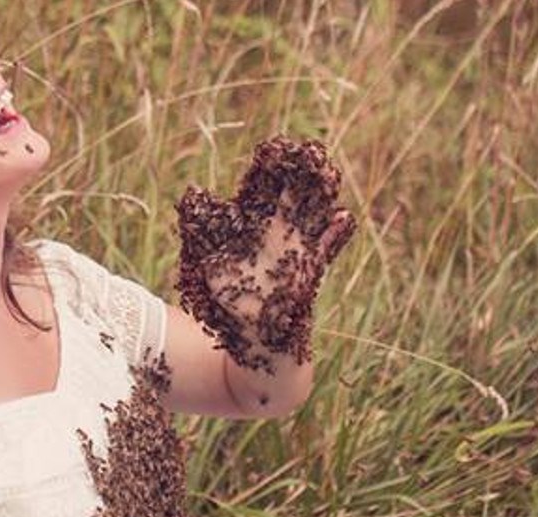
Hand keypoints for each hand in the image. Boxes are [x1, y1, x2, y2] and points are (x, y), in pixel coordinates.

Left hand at [175, 136, 356, 374]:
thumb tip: (193, 192)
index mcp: (252, 230)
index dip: (268, 172)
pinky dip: (334, 239)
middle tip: (306, 152)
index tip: (273, 149)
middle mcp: (278, 238)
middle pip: (291, 201)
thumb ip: (201, 227)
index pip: (262, 193)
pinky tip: (343, 220)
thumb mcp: (205, 261)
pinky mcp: (308, 279)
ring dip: (321, 201)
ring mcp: (296, 256)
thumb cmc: (224, 305)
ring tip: (328, 176)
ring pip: (311, 221)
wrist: (249, 346)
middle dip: (299, 179)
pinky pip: (324, 255)